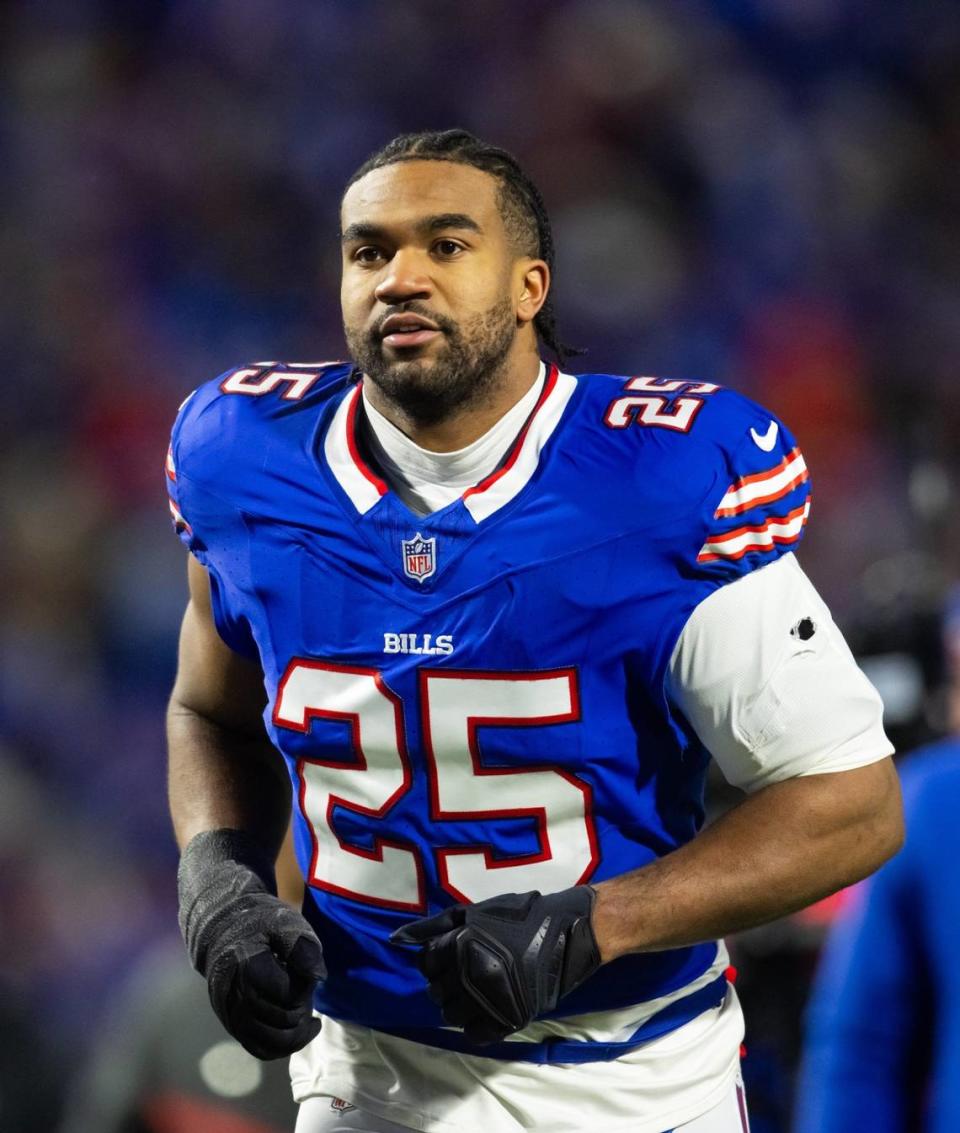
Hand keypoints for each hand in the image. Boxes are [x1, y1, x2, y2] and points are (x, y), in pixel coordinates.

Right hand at [178, 829, 324, 1059]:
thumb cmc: (259, 923)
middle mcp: (234, 996)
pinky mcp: (231, 1022)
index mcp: (248, 968)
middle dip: (302, 1009)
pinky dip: (280, 1048)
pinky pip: (256, 1047)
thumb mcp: (284, 923)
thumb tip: (320, 977)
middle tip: (306, 989)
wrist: (223, 928)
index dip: (304, 986)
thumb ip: (303, 948)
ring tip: (310, 1019)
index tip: (306, 971)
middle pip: (280, 1020)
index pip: (287, 993)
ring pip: (268, 1043)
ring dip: (295, 1035)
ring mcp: (230, 1013)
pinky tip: (298, 1034)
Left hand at [392, 887, 600, 1043]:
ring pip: (451, 1016)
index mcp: (460, 944)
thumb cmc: (517, 917)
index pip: (426, 963)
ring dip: (458, 1004)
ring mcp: (490, 999)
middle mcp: (471, 973)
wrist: (566, 933)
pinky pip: (475, 1034)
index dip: (436, 959)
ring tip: (476, 990)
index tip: (452, 955)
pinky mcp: (509, 1018)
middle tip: (466, 972)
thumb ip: (433, 926)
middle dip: (445, 982)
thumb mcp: (473, 912)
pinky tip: (487, 1007)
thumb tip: (395, 938)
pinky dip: (477, 1024)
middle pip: (436, 991)